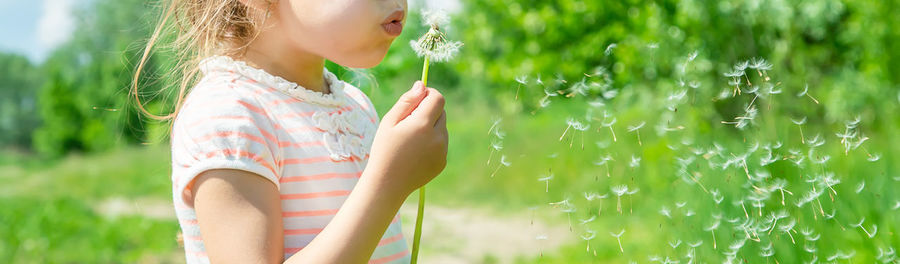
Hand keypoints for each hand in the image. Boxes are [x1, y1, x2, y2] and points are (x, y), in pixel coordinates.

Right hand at [365, 81, 447, 195]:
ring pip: (442, 128)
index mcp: (423, 124)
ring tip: (410, 141)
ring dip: (430, 127)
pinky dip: (432, 142)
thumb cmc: (384, 150)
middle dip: (428, 111)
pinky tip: (415, 152)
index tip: (417, 99)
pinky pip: (441, 143)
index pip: (438, 98)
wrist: (387, 184)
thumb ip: (407, 101)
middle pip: (441, 112)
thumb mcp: (390, 122)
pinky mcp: (442, 162)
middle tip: (408, 123)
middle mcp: (438, 137)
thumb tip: (422, 86)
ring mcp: (442, 151)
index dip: (429, 94)